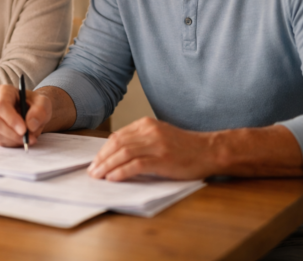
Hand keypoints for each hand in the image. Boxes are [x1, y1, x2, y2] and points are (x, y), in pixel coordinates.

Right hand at [0, 84, 52, 146]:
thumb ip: (40, 111)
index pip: (1, 104)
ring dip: (14, 140)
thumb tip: (30, 125)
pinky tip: (22, 139)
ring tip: (29, 138)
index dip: (11, 119)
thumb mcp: (43, 103)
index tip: (24, 130)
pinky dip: (12, 143)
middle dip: (14, 134)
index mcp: (4, 91)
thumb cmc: (35, 104)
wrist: (32, 111)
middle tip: (30, 138)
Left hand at [88, 117, 217, 180]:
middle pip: (117, 144)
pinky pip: (136, 165)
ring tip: (99, 176)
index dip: (103, 150)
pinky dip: (121, 172)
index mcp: (146, 124)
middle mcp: (149, 131)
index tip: (96, 161)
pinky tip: (113, 178)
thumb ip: (140, 140)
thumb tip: (117, 152)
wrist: (209, 151)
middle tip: (93, 171)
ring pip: (123, 154)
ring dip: (108, 166)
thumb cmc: (185, 147)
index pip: (118, 136)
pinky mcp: (162, 159)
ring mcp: (156, 144)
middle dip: (102, 159)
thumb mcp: (160, 135)